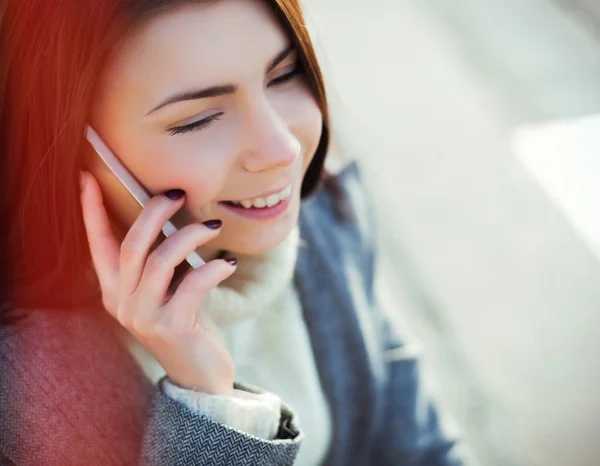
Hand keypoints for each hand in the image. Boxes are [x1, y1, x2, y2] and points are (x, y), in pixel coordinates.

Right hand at [79, 171, 236, 394]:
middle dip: (154, 212)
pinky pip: (193, 284)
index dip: (92, 210)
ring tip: (214, 227)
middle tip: (178, 194)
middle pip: (132, 244)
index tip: (87, 177)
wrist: (200, 375)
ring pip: (160, 260)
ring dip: (191, 236)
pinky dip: (213, 267)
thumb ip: (161, 261)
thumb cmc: (186, 322)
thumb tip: (172, 216)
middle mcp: (122, 303)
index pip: (98, 244)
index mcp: (116, 290)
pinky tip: (228, 264)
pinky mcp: (171, 327)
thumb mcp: (167, 288)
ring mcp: (143, 317)